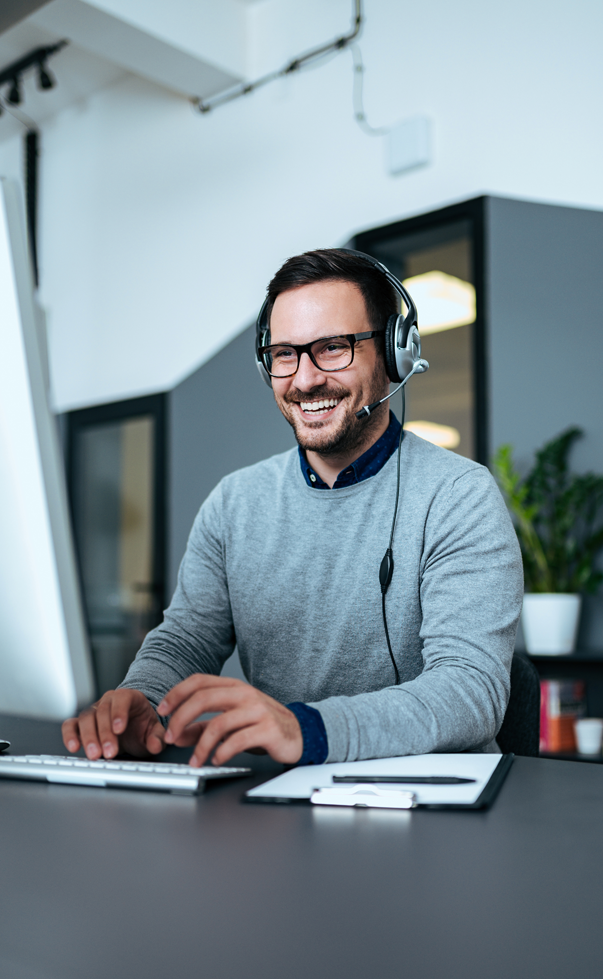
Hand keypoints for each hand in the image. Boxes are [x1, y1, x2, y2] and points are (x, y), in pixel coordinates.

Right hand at [62, 689, 164, 759]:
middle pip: (102, 711)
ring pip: (86, 718)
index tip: (119, 729)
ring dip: (89, 737)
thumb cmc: (142, 726)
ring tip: (95, 755)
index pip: (122, 699)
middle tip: (109, 752)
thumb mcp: (154, 731)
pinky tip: (74, 747)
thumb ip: (157, 737)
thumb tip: (156, 745)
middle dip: (105, 733)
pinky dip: (70, 735)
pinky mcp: (81, 723)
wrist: (133, 727)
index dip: (119, 713)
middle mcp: (108, 701)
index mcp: (128, 697)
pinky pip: (71, 725)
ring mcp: (94, 711)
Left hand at [157, 675, 302, 766]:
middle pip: (203, 698)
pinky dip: (222, 752)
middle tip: (170, 737)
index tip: (162, 710)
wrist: (299, 732)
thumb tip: (177, 735)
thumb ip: (203, 727)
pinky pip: (237, 740)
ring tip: (195, 760)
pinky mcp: (267, 729)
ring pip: (218, 723)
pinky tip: (217, 760)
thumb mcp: (231, 721)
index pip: (199, 681)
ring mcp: (257, 710)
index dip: (177, 693)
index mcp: (233, 687)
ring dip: (200, 745)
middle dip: (180, 719)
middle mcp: (244, 694)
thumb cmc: (262, 725)